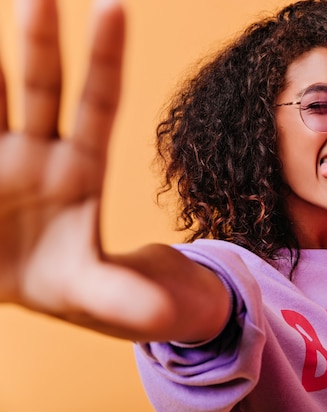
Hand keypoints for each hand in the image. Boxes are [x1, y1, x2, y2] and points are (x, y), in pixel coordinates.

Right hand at [0, 0, 130, 316]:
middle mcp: (40, 153)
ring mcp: (1, 157)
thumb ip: (126, 297)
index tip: (113, 6)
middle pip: (42, 86)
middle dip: (39, 40)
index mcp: (81, 171)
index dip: (105, 59)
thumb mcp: (102, 294)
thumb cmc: (78, 284)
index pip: (98, 104)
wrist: (32, 289)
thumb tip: (162, 316)